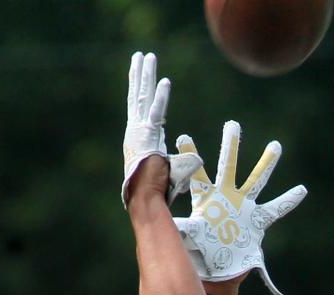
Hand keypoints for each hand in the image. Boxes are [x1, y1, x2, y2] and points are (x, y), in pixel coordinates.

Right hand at [121, 52, 202, 207]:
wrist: (145, 200)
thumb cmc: (157, 191)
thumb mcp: (172, 171)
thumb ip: (183, 162)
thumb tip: (198, 159)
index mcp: (140, 137)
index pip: (140, 107)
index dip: (141, 89)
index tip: (140, 72)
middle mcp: (136, 131)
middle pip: (138, 97)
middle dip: (139, 75)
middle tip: (140, 55)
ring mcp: (139, 133)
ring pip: (143, 99)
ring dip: (146, 77)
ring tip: (147, 56)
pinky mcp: (148, 138)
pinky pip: (156, 114)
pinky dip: (161, 98)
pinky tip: (165, 81)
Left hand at [173, 120, 306, 294]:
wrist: (219, 273)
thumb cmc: (201, 256)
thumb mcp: (190, 239)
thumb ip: (184, 229)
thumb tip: (175, 225)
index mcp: (206, 199)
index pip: (197, 174)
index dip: (190, 157)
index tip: (182, 138)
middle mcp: (226, 197)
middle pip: (229, 166)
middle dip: (231, 146)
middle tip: (233, 125)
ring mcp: (243, 207)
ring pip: (256, 180)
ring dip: (266, 164)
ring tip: (275, 146)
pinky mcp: (257, 221)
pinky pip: (276, 208)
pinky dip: (289, 200)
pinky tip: (301, 190)